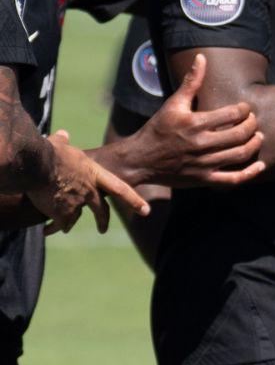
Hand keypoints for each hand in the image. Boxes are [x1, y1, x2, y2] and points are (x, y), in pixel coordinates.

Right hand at [28, 132, 148, 233]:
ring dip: (68, 223)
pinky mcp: (61, 213)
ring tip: (63, 228)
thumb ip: (64, 141)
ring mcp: (77, 203)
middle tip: (103, 230)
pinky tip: (47, 230)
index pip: (120, 189)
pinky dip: (53, 228)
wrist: (38, 165)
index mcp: (95, 174)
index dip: (134, 200)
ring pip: (75, 219)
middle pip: (101, 210)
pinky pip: (59, 224)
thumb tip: (63, 134)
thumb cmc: (49, 151)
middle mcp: (89, 191)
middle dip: (102, 220)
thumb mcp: (60, 144)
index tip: (146, 211)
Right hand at [118, 54, 265, 187]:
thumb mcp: (173, 103)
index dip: (245, 109)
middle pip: (240, 135)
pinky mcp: (204, 179)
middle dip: (252, 125)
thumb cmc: (158, 129)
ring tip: (258, 136)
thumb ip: (191, 81)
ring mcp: (203, 164)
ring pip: (240, 155)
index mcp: (195, 124)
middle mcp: (201, 144)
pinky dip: (250, 173)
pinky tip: (260, 165)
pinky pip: (232, 179)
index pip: (232, 114)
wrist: (140, 160)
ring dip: (255, 144)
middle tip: (254, 120)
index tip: (246, 108)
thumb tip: (201, 57)